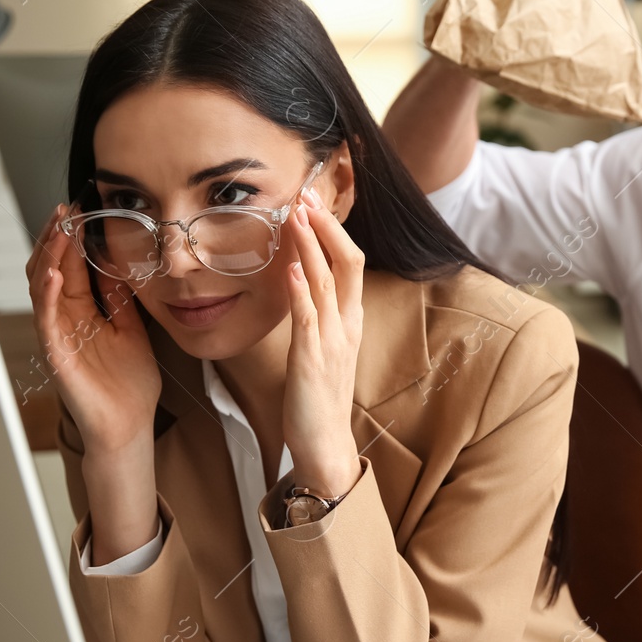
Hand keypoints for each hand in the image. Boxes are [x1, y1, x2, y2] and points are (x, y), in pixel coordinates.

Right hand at [24, 204, 160, 453]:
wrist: (130, 424)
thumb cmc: (130, 384)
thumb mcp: (132, 329)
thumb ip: (121, 299)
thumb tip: (120, 264)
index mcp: (84, 311)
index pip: (73, 265)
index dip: (75, 237)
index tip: (83, 209)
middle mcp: (66, 319)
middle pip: (51, 268)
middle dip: (57, 237)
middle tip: (66, 209)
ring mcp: (58, 334)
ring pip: (42, 286)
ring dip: (49, 255)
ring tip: (58, 229)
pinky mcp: (56, 353)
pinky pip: (46, 318)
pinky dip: (46, 294)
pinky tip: (53, 272)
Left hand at [281, 187, 365, 500]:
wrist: (325, 445)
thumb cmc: (319, 398)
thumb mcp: (323, 347)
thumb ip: (317, 314)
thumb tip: (299, 280)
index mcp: (350, 321)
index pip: (350, 263)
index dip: (333, 231)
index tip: (314, 203)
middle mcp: (346, 326)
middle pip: (347, 264)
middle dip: (327, 228)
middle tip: (309, 195)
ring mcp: (331, 343)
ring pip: (327, 284)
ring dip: (311, 248)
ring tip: (298, 217)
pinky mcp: (311, 362)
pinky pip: (308, 321)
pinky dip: (301, 293)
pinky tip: (290, 271)